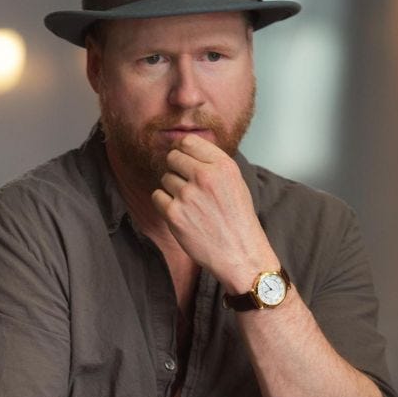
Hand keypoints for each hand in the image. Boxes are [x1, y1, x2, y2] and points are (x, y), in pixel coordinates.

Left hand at [151, 134, 278, 290]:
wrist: (240, 255)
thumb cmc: (238, 220)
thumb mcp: (236, 182)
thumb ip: (213, 164)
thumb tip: (186, 148)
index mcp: (223, 166)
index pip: (188, 141)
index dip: (184, 151)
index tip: (185, 161)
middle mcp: (205, 176)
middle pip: (172, 157)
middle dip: (176, 169)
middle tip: (187, 185)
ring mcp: (188, 195)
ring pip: (165, 178)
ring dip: (172, 189)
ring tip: (190, 205)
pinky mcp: (174, 214)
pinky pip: (157, 196)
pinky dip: (165, 204)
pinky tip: (181, 214)